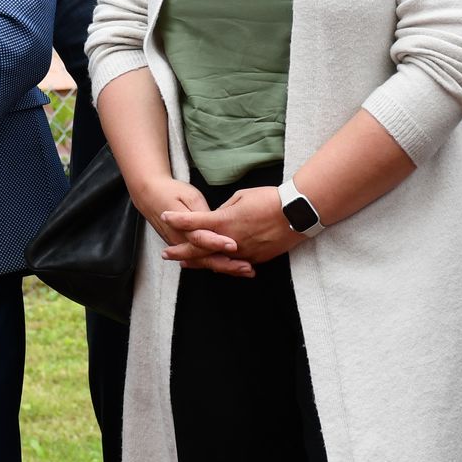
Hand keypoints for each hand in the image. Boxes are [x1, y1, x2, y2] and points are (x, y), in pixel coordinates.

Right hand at [130, 176, 251, 277]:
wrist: (149, 196)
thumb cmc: (172, 192)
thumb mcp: (188, 196)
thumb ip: (202, 214)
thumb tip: (216, 223)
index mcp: (182, 227)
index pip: (201, 238)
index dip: (217, 242)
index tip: (234, 245)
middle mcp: (182, 241)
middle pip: (206, 257)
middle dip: (228, 263)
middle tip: (248, 267)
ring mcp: (184, 247)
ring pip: (206, 262)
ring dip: (228, 267)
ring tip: (249, 270)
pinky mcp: (186, 248)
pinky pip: (204, 260)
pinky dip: (220, 265)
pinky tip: (237, 269)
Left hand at [162, 188, 299, 270]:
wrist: (296, 213)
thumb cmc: (269, 199)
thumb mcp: (241, 197)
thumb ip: (225, 210)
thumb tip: (218, 218)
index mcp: (224, 222)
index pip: (194, 222)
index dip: (178, 220)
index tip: (164, 217)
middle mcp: (230, 240)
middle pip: (199, 249)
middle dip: (180, 252)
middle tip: (165, 254)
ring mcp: (243, 252)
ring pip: (216, 260)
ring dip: (199, 261)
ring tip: (185, 263)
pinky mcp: (256, 258)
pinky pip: (235, 263)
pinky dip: (223, 263)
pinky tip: (215, 264)